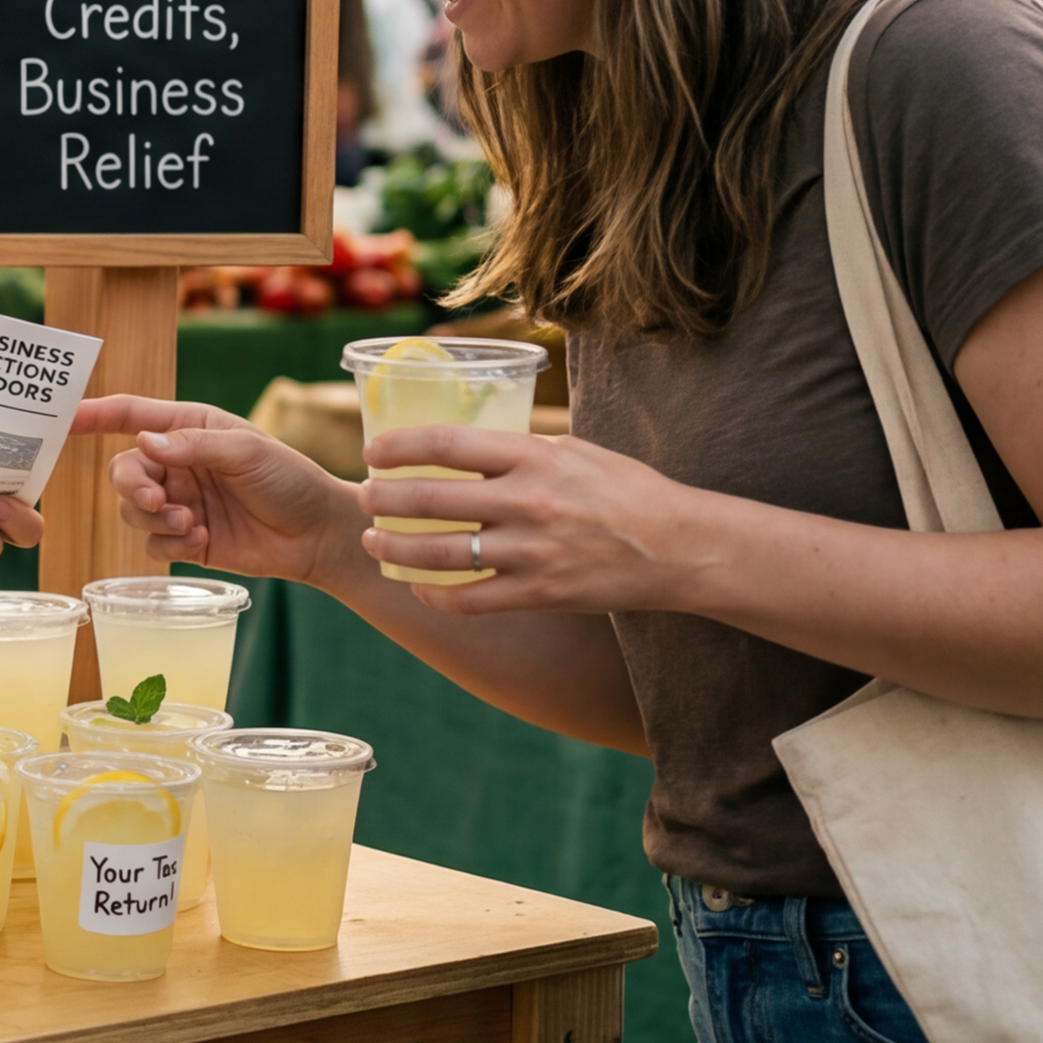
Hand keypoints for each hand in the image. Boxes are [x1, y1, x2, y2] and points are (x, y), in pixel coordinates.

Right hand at [86, 392, 361, 584]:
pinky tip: (201, 541)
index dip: (95, 415)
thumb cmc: (289, 479)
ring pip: (133, 510)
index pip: (131, 415)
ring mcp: (180, 503)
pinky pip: (153, 543)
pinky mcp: (187, 539)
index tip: (63, 419)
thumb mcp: (245, 451)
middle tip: (157, 500)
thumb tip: (142, 443)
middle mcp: (177, 464)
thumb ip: (193, 446)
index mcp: (188, 429)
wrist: (317, 534)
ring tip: (191, 523)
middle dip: (133, 487)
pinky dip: (170, 543)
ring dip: (155, 519)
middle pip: (124, 471)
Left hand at [355, 425, 696, 613]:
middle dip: (382, 499)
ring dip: (395, 549)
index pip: (446, 443)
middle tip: (364, 498)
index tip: (372, 451)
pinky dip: (434, 595)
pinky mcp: (540, 594)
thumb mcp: (572, 450)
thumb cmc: (624, 490)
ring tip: (374, 543)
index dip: (399, 447)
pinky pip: (469, 599)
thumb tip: (460, 445)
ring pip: (440, 554)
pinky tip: (418, 586)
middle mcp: (528, 502)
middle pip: (430, 499)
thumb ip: (516, 449)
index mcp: (534, 456)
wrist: (679, 546)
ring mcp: (532, 552)